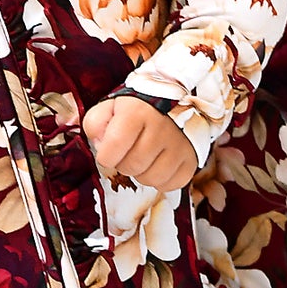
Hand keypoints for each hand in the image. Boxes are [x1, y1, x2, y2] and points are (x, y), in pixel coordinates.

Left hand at [82, 95, 196, 191]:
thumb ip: (95, 124)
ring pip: (151, 179)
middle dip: (124, 164)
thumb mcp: (110, 107)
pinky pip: (170, 185)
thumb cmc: (138, 109)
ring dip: (142, 173)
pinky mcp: (191, 159)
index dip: (105, 157)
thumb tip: (100, 146)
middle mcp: (160, 128)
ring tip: (144, 158)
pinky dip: (161, 180)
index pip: (111, 150)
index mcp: (136, 113)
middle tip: (128, 152)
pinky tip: (158, 164)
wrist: (174, 102)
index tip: (108, 151)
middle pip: (131, 167)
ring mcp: (179, 144)